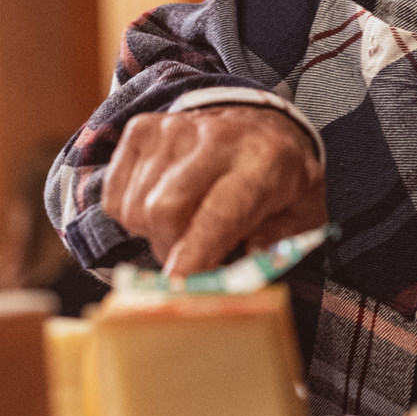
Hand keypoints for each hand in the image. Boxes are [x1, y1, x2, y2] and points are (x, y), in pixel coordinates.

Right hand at [101, 107, 325, 275]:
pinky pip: (115, 196)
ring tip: (185, 226)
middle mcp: (217, 136)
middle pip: (165, 210)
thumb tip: (232, 284)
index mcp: (265, 160)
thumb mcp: (301, 217)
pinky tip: (164, 206)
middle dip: (171, 250)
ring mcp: (174, 128)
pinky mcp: (142, 129)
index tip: (178, 287)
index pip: (219, 214)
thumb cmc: (280, 184)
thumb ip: (272, 251)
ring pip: (137, 207)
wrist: (261, 128)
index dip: (196, 255)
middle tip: (191, 261)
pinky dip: (132, 215)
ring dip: (154, 233)